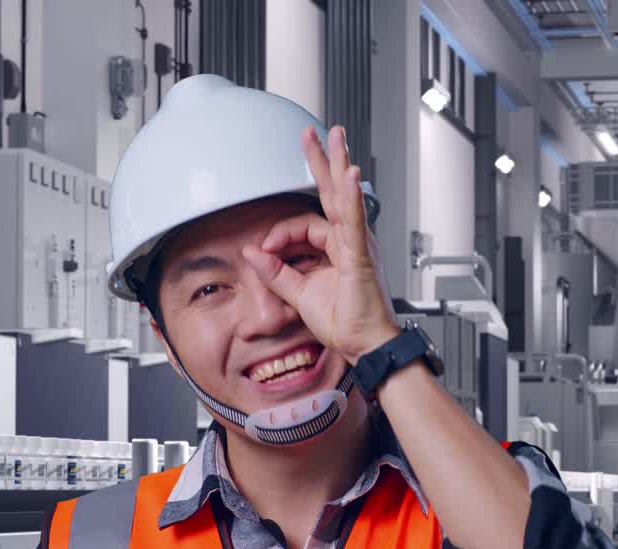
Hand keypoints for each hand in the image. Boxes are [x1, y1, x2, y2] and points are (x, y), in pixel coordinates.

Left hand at [242, 125, 399, 365]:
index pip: (304, 224)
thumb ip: (275, 273)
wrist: (366, 345)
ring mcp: (358, 246)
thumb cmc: (345, 323)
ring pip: (345, 198)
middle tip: (315, 134)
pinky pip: (354, 223)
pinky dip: (350, 199)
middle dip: (323, 161)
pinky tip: (348, 177)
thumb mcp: (298, 295)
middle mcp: (350, 241)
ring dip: (338, 166)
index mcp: (338, 248)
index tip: (264, 251)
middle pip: (333, 193)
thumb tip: (251, 253)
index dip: (279, 233)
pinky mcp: (361, 256)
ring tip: (335, 139)